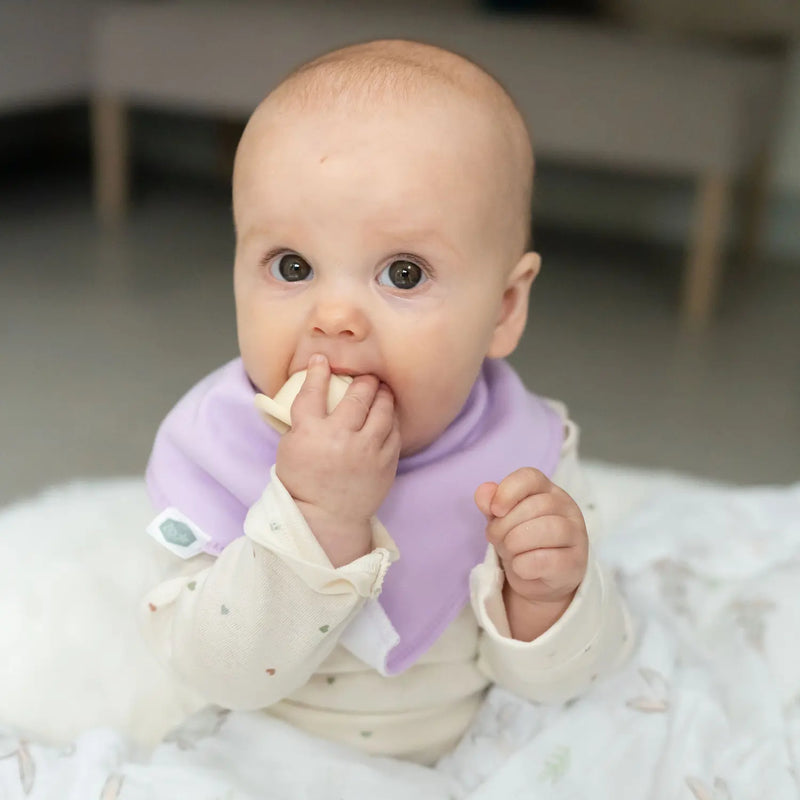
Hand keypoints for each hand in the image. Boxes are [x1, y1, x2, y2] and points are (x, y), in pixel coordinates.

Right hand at [276, 354, 399, 565]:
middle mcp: (341, 438)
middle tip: (365, 376)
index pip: (313, 392)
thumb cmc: (303, 481)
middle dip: (363, 380)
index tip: (321, 360)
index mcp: (310, 433)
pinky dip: (391, 419)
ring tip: (381, 390)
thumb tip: (314, 387)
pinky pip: (394, 432)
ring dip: (382, 395)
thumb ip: (302, 419)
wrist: (325, 518)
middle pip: (357, 396)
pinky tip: (388, 414)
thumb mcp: (290, 448)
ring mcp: (367, 451)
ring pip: (382, 410)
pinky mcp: (385, 463)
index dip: (317, 372)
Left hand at [475, 467, 587, 639]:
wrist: (538, 580)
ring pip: (546, 529)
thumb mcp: (502, 520)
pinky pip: (546, 560)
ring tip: (510, 553)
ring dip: (515, 544)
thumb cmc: (521, 542)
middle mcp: (566, 508)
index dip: (507, 491)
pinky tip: (521, 567)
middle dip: (505, 526)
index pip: (530, 477)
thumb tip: (484, 492)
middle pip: (535, 505)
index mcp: (547, 491)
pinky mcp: (575, 563)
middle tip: (499, 541)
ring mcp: (575, 535)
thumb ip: (492, 503)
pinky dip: (523, 565)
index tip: (494, 511)